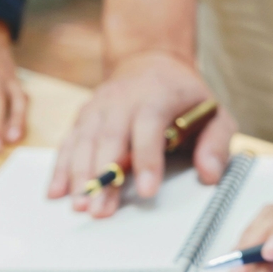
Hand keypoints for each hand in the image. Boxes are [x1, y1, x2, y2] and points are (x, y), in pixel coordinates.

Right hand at [47, 50, 236, 215]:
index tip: (147, 191)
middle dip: (104, 177)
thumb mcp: (215, 113)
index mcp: (156, 97)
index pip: (149, 129)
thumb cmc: (185, 96)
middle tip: (101, 210)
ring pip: (85, 142)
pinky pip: (69, 142)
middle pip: (110, 140)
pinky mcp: (84, 117)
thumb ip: (216, 144)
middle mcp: (122, 101)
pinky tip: (56, 192)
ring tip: (80, 207)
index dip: (147, 160)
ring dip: (79, 176)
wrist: (151, 61)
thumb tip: (210, 175)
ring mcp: (99, 108)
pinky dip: (61, 168)